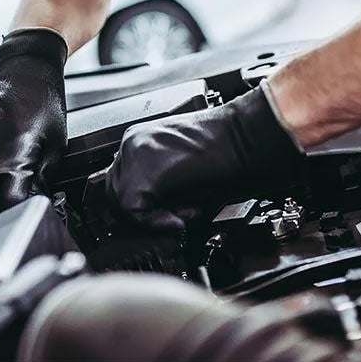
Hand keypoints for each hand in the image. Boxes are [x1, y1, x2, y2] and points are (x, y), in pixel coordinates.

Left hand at [104, 85, 302, 230]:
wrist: (247, 139)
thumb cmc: (226, 154)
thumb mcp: (181, 172)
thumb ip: (157, 189)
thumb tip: (144, 216)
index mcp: (140, 140)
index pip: (119, 181)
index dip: (137, 207)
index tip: (160, 216)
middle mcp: (133, 142)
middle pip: (113, 193)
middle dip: (139, 215)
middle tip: (171, 219)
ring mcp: (136, 153)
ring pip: (121, 203)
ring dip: (149, 218)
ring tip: (182, 213)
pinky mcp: (144, 169)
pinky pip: (134, 210)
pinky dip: (155, 222)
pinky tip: (179, 218)